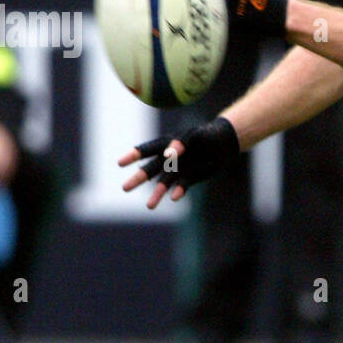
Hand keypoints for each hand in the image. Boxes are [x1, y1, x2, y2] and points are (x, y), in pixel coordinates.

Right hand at [118, 116, 240, 208]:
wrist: (222, 145)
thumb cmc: (206, 135)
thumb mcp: (194, 135)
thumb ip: (181, 143)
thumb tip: (168, 155)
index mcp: (165, 145)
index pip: (146, 150)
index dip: (133, 156)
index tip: (120, 163)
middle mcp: (167, 160)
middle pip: (149, 170)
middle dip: (137, 179)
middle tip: (125, 188)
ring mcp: (177, 171)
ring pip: (163, 184)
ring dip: (157, 194)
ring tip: (150, 207)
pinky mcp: (188, 179)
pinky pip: (181, 187)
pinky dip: (178, 191)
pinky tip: (174, 197)